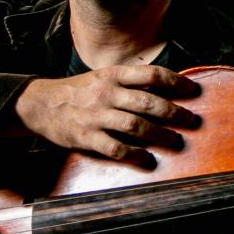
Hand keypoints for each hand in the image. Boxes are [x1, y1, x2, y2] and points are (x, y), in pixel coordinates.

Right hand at [12, 66, 200, 167]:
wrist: (40, 104)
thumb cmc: (81, 90)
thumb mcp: (104, 77)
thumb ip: (131, 82)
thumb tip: (169, 88)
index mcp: (113, 75)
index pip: (151, 74)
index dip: (176, 82)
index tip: (193, 90)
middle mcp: (107, 94)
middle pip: (148, 102)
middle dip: (174, 112)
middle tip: (191, 120)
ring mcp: (96, 116)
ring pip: (135, 126)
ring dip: (160, 135)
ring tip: (175, 140)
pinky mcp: (86, 137)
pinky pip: (115, 148)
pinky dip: (134, 155)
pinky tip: (148, 159)